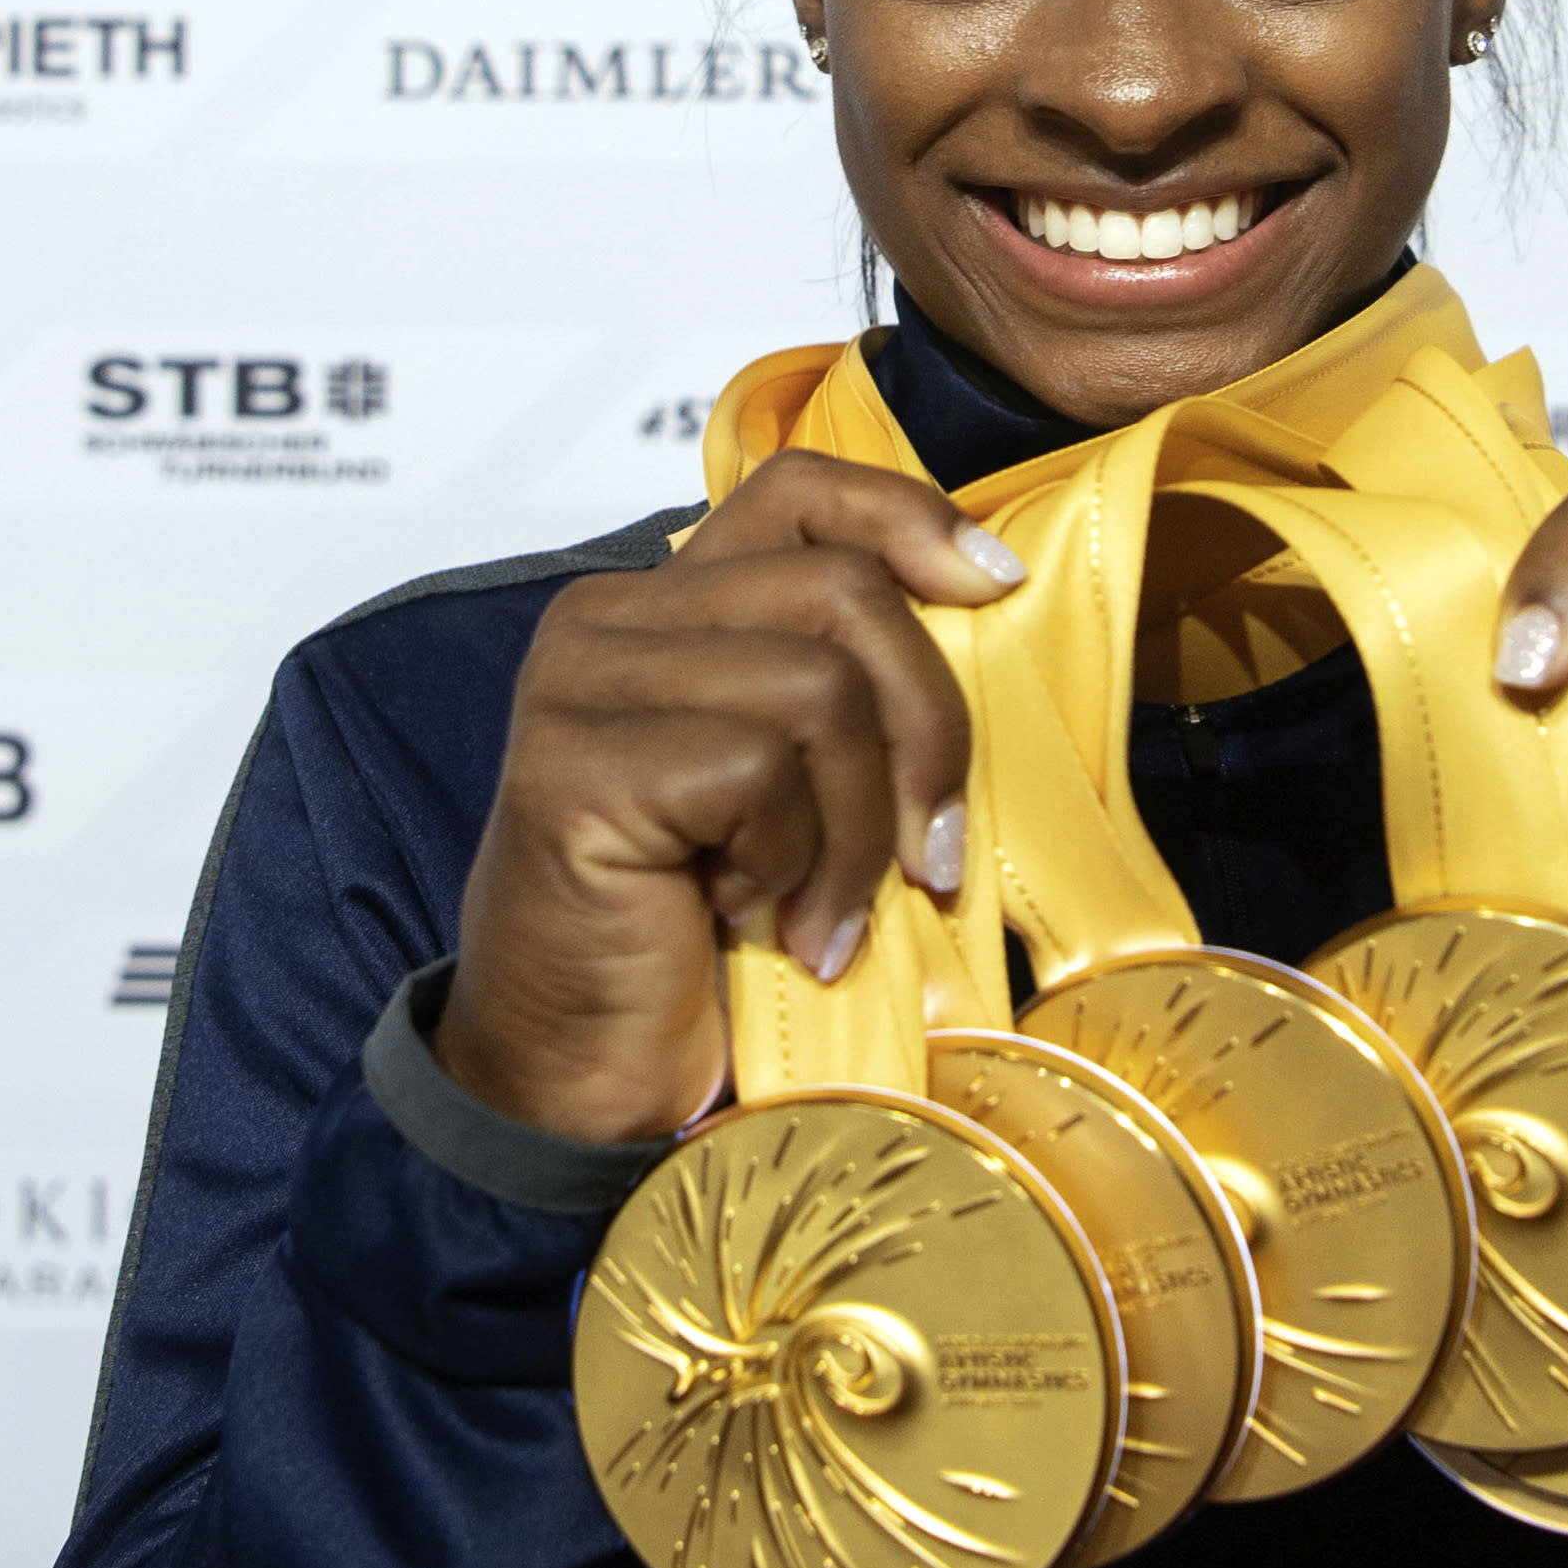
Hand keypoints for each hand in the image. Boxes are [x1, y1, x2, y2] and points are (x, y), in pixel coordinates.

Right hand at [433, 450, 1025, 1143]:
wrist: (590, 1074)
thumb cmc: (710, 935)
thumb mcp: (808, 785)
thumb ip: (855, 686)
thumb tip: (992, 603)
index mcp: (671, 605)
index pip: (804, 493)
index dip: (913, 521)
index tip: (997, 589)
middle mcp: (610, 620)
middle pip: (843, 593)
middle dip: (925, 731)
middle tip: (928, 855)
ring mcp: (579, 686)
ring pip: (816, 687)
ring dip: (854, 827)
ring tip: (823, 911)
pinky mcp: (570, 767)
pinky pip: (757, 771)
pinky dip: (791, 862)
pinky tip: (752, 917)